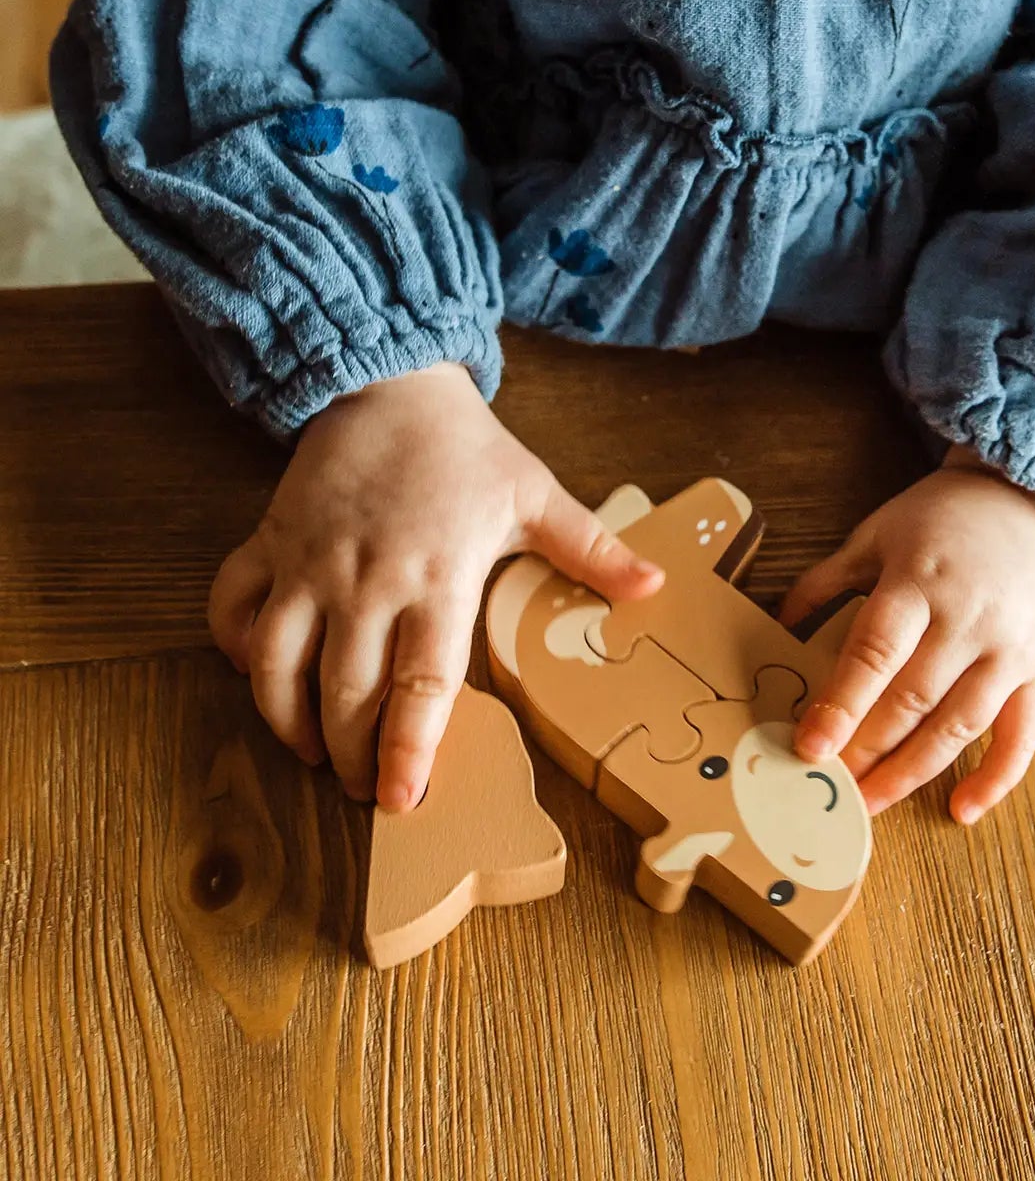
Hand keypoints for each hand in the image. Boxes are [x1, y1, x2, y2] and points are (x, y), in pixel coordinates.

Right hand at [207, 363, 663, 811]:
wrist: (392, 384)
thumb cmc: (469, 449)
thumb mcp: (538, 495)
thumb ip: (593, 550)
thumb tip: (654, 587)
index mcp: (440, 577)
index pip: (422, 683)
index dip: (411, 749)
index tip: (405, 798)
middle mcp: (367, 580)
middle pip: (346, 693)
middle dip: (350, 757)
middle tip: (364, 791)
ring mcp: (309, 564)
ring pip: (277, 664)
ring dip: (286, 721)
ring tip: (310, 755)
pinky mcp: (269, 543)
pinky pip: (232, 607)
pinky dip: (233, 649)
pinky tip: (260, 678)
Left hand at [781, 449, 1034, 821]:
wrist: (1027, 499)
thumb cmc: (940, 519)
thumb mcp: (875, 534)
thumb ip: (826, 581)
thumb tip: (779, 624)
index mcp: (918, 582)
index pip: (876, 652)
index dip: (842, 704)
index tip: (811, 746)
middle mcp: (967, 620)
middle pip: (912, 699)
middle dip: (866, 749)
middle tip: (828, 787)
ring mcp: (1010, 648)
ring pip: (959, 726)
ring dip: (912, 773)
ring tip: (870, 804)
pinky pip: (1025, 735)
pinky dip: (996, 778)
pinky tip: (962, 810)